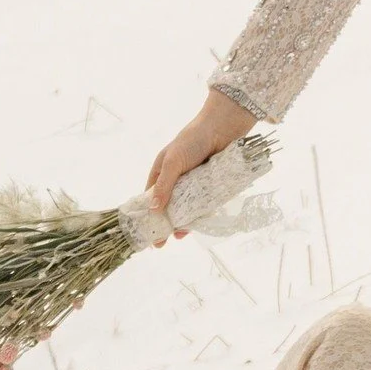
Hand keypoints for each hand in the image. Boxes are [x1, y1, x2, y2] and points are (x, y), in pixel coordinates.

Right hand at [144, 92, 254, 246]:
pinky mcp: (210, 185)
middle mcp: (176, 179)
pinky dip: (200, 214)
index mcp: (161, 172)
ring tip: (182, 233)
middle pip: (169, 206)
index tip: (147, 233)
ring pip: (186, 208)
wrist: (223, 128)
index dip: (148, 215)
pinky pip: (204, 204)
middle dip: (166, 223)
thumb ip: (164, 185)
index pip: (151, 197)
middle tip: (165, 241)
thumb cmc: (193, 140)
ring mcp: (194, 183)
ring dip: (183, 221)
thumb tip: (153, 209)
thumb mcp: (173, 162)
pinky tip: (198, 223)